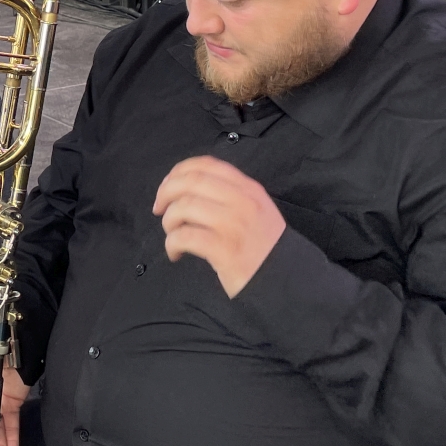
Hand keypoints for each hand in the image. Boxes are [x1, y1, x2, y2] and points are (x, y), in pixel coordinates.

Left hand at [152, 156, 285, 298]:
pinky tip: (175, 253)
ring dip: (168, 220)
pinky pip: (185, 237)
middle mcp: (242, 201)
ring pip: (184, 207)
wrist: (286, 280)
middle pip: (191, 182)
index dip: (179, 171)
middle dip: (166, 192)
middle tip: (159, 208)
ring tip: (171, 233)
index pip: (207, 165)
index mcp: (248, 188)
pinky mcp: (225, 250)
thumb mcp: (256, 209)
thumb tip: (186, 186)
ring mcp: (233, 225)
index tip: (167, 185)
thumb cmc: (264, 247)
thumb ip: (230, 193)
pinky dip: (171, 243)